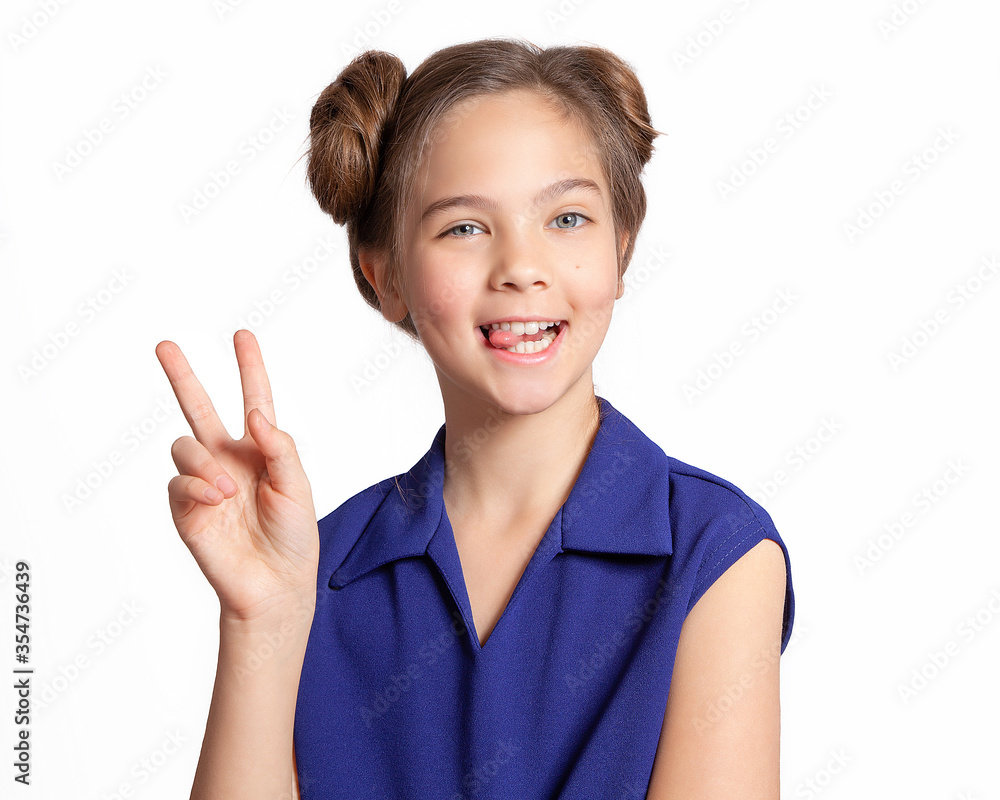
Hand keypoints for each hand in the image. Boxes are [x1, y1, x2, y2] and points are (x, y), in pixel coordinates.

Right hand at [155, 330, 319, 624]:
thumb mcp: (298, 488)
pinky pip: (178, 481)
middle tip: (164, 345)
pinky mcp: (186, 507)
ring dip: (205, 462)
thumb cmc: (293, 537)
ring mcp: (204, 481)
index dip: (249, 368)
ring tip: (227, 489)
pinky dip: (197, 486)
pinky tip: (216, 500)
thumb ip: (280, 448)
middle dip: (183, 376)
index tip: (242, 335)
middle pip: (199, 407)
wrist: (274, 584)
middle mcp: (229, 459)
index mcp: (260, 450)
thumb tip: (258, 415)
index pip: (253, 400)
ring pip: (185, 444)